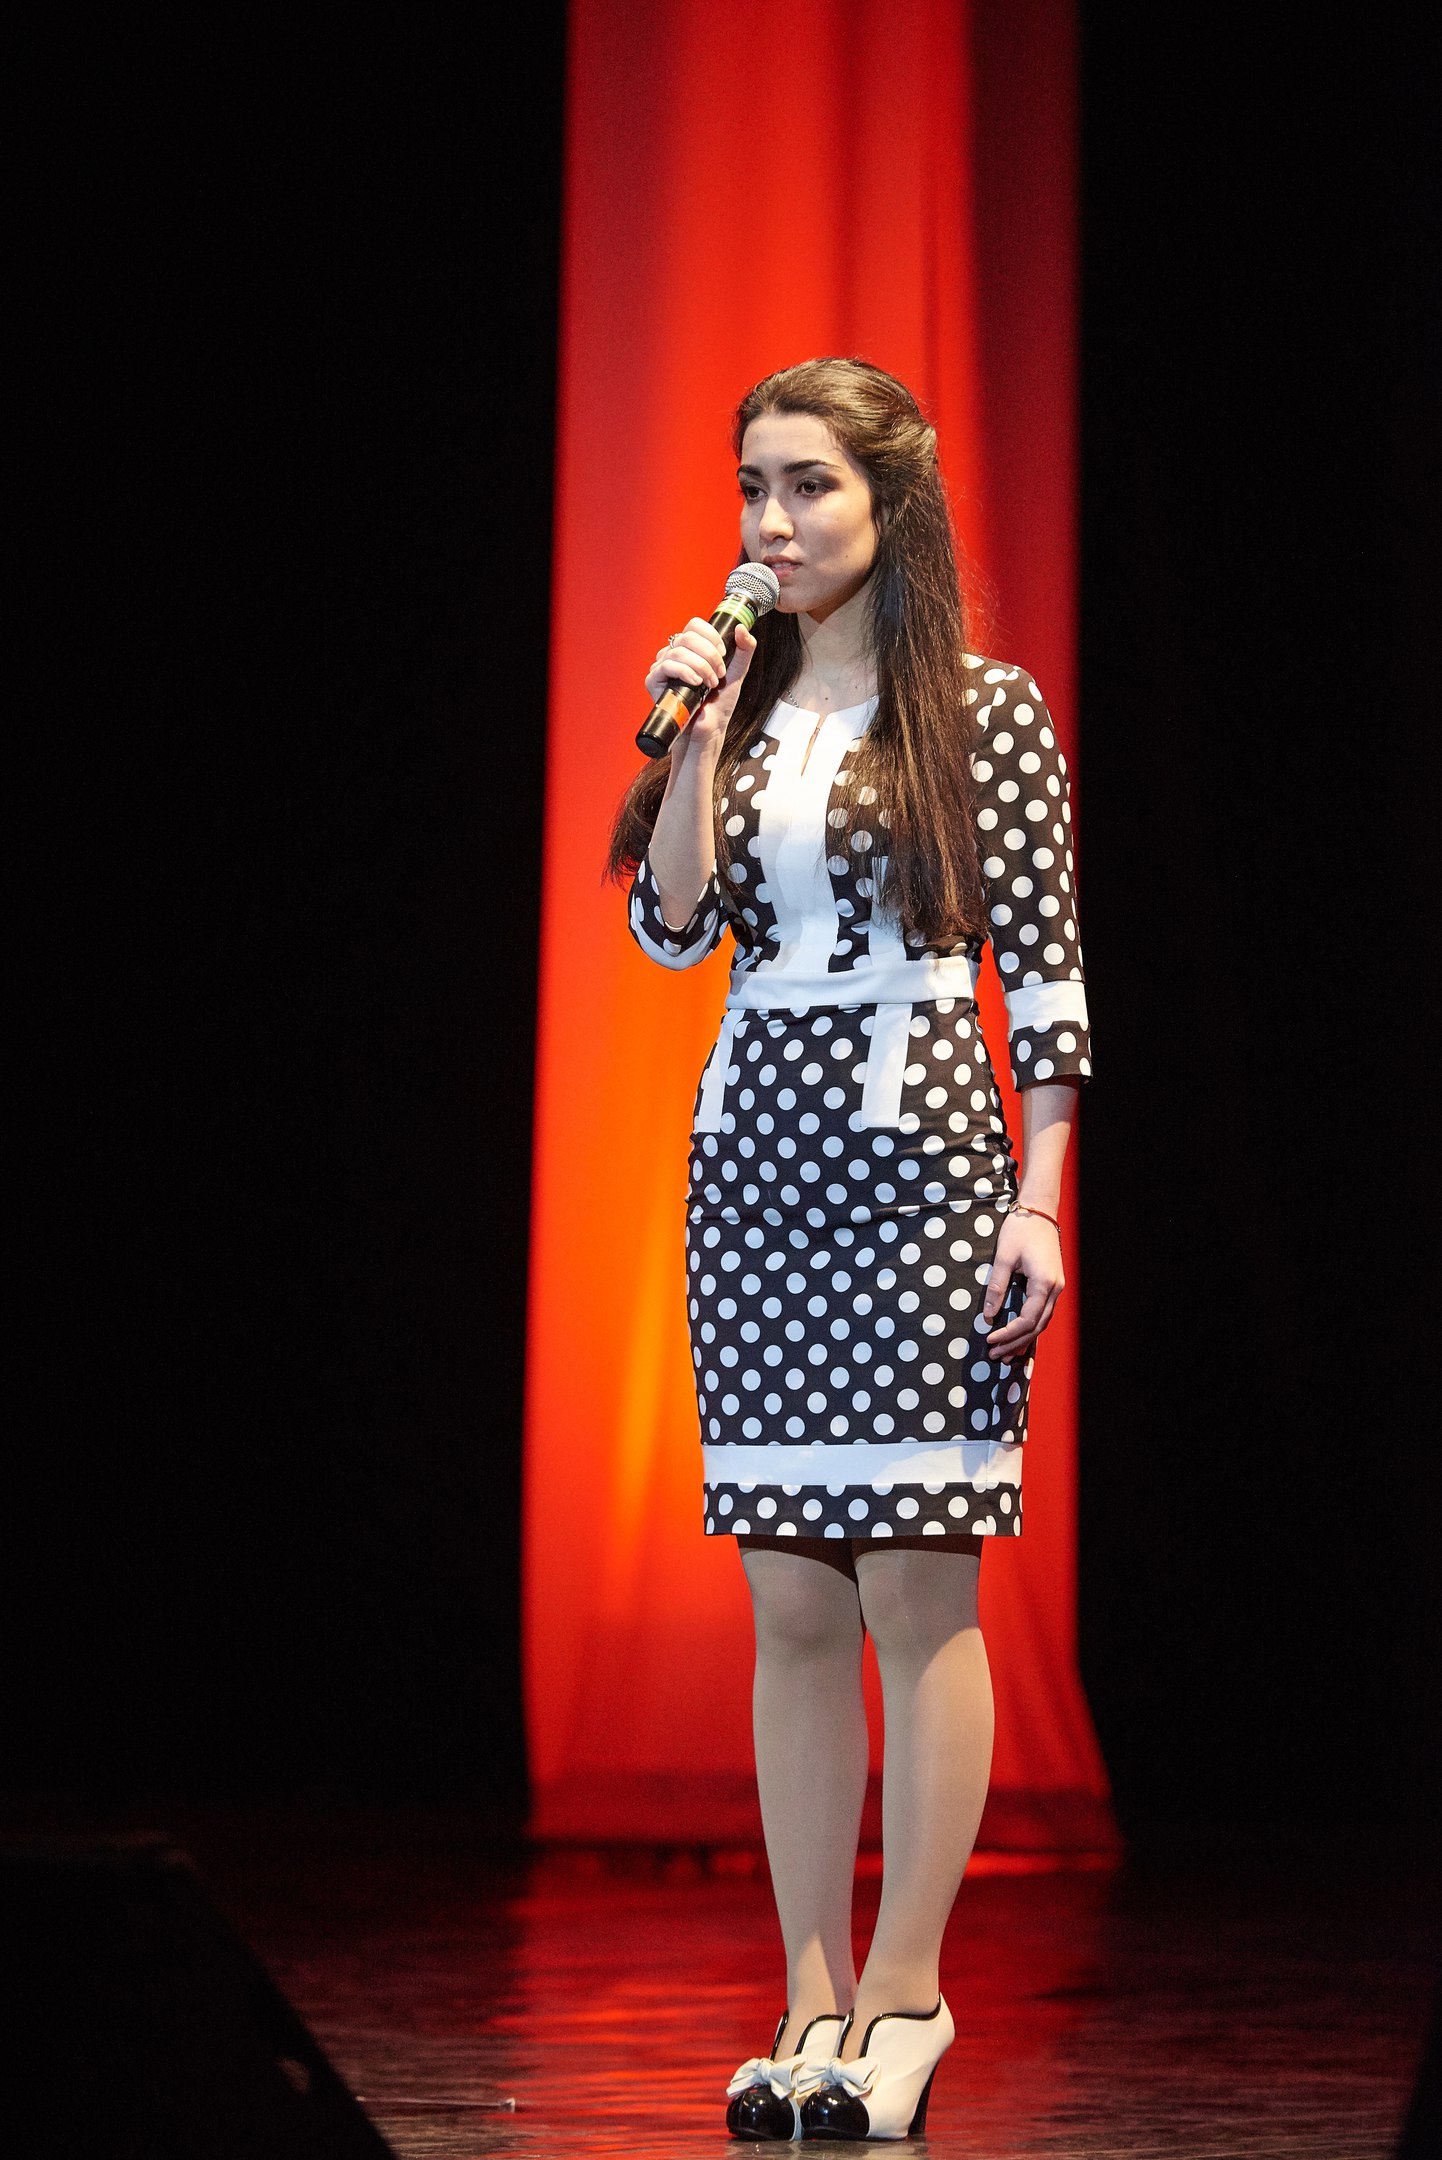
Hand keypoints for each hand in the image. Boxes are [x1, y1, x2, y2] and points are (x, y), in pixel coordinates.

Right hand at [644, 618, 756, 767]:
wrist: (708, 730)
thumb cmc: (719, 705)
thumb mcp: (737, 674)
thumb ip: (745, 650)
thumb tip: (740, 627)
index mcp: (691, 649)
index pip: (695, 625)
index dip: (711, 636)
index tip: (723, 655)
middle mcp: (675, 654)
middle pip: (688, 636)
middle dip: (709, 655)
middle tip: (718, 676)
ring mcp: (662, 666)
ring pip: (679, 651)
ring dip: (701, 667)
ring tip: (709, 685)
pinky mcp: (653, 680)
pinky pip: (666, 665)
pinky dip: (684, 672)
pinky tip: (695, 683)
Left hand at [981, 1208, 1063, 1361]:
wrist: (1038, 1212)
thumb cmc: (1020, 1231)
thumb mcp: (1003, 1258)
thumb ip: (996, 1287)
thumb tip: (988, 1315)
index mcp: (1044, 1283)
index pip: (1027, 1320)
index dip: (1008, 1334)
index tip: (989, 1341)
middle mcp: (1055, 1289)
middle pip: (1037, 1327)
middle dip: (1015, 1343)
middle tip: (994, 1356)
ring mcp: (1056, 1287)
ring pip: (1042, 1322)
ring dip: (1024, 1339)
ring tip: (1005, 1354)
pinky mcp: (1052, 1285)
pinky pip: (1043, 1313)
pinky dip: (1030, 1328)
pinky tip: (1019, 1338)